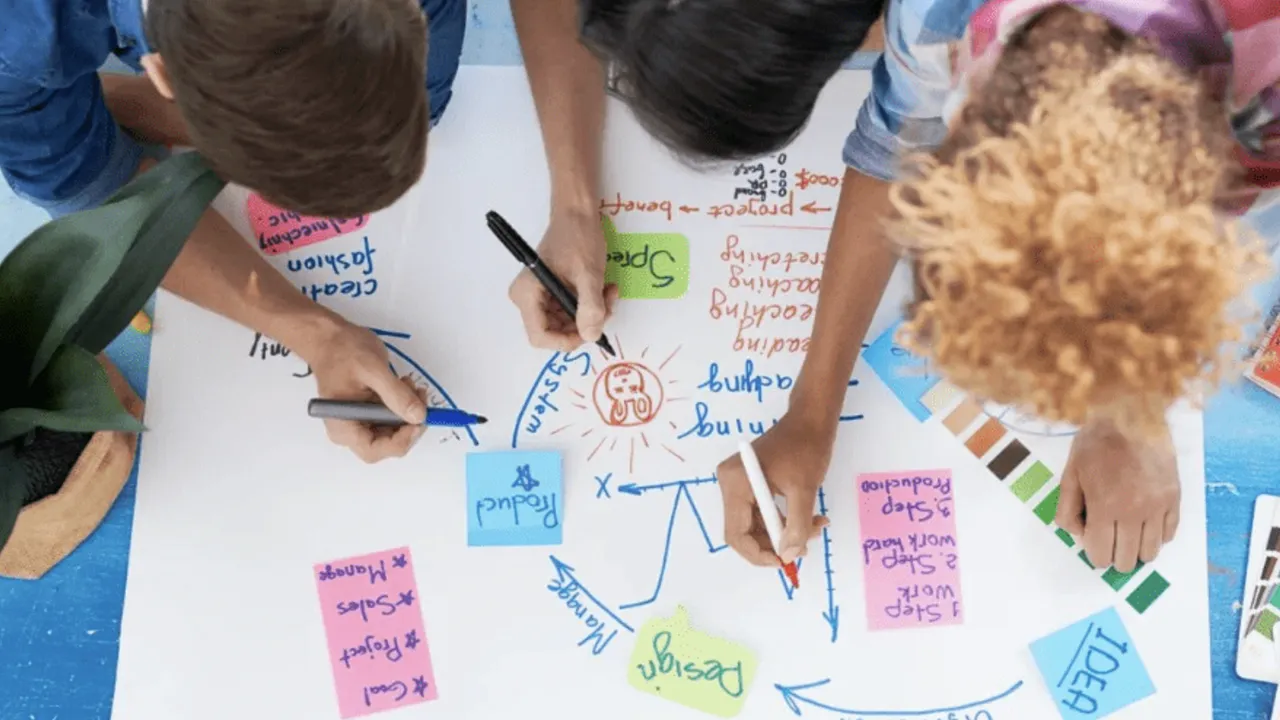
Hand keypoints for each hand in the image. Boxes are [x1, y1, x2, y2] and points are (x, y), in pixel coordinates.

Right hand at [303, 320, 428, 462]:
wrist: (331, 337)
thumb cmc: (342, 351)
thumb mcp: (372, 370)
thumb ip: (396, 395)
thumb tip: (419, 416)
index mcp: (343, 427)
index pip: (375, 450)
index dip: (401, 440)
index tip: (420, 419)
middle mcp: (352, 430)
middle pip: (388, 443)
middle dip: (409, 423)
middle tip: (421, 399)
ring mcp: (361, 422)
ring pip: (395, 430)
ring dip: (409, 411)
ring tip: (410, 385)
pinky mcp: (370, 412)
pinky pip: (393, 416)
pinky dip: (404, 404)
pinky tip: (404, 384)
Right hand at [508, 208, 617, 350]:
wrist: (577, 214)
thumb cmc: (578, 237)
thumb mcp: (589, 274)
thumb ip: (590, 307)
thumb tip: (591, 335)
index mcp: (527, 295)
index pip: (540, 336)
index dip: (567, 341)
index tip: (592, 330)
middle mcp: (527, 299)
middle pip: (555, 331)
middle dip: (584, 324)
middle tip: (607, 306)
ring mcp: (539, 296)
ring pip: (567, 323)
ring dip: (591, 313)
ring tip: (608, 293)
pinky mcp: (551, 292)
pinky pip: (570, 311)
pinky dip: (589, 305)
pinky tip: (603, 289)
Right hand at [717, 413, 833, 566]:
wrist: (810, 419)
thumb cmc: (806, 448)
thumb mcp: (804, 490)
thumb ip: (796, 525)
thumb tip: (790, 554)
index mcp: (736, 484)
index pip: (736, 534)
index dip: (758, 553)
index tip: (784, 561)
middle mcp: (730, 485)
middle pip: (744, 531)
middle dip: (774, 543)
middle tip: (804, 546)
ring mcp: (738, 483)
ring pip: (755, 523)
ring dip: (783, 532)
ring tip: (814, 527)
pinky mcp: (749, 482)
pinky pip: (761, 511)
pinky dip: (783, 519)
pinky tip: (807, 519)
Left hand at [1055, 419, 1179, 571]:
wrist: (1132, 414)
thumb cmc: (1096, 442)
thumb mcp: (1070, 473)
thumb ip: (1068, 509)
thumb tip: (1079, 535)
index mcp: (1104, 507)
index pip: (1101, 554)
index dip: (1095, 556)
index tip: (1093, 546)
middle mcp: (1134, 512)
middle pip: (1127, 560)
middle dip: (1114, 556)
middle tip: (1109, 541)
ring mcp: (1159, 506)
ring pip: (1151, 552)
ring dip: (1137, 550)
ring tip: (1128, 535)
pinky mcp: (1175, 498)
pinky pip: (1170, 533)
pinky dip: (1157, 536)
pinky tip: (1146, 523)